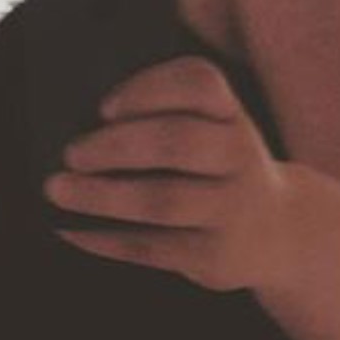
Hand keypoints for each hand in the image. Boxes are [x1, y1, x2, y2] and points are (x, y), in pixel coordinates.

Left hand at [43, 56, 286, 291]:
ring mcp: (230, 210)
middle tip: (71, 153)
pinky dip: (107, 239)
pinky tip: (73, 230)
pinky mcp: (214, 256)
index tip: (104, 106)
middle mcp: (238, 157)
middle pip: (177, 142)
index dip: (149, 89)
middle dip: (116, 146)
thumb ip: (164, 122)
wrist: (280, 232)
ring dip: (104, 195)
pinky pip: (154, 247)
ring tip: (59, 191)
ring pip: (163, 199)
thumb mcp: (214, 134)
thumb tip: (81, 131)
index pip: (200, 84)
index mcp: (231, 115)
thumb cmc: (221, 172)